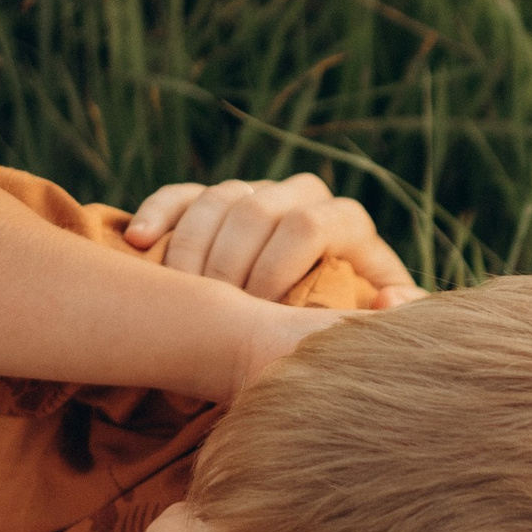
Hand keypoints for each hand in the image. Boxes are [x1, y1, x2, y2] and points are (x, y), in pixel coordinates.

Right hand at [124, 173, 419, 306]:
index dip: (282, 266)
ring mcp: (257, 195)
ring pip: (218, 198)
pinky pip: (181, 194)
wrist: (312, 328)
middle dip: (235, 261)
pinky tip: (138, 242)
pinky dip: (158, 213)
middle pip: (260, 207)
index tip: (263, 311)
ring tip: (183, 295)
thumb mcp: (379, 332)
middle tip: (220, 310)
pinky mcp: (214, 202)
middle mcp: (302, 198)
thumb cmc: (349, 336)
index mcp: (346, 225)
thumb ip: (393, 322)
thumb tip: (389, 302)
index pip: (312, 223)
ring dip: (194, 248)